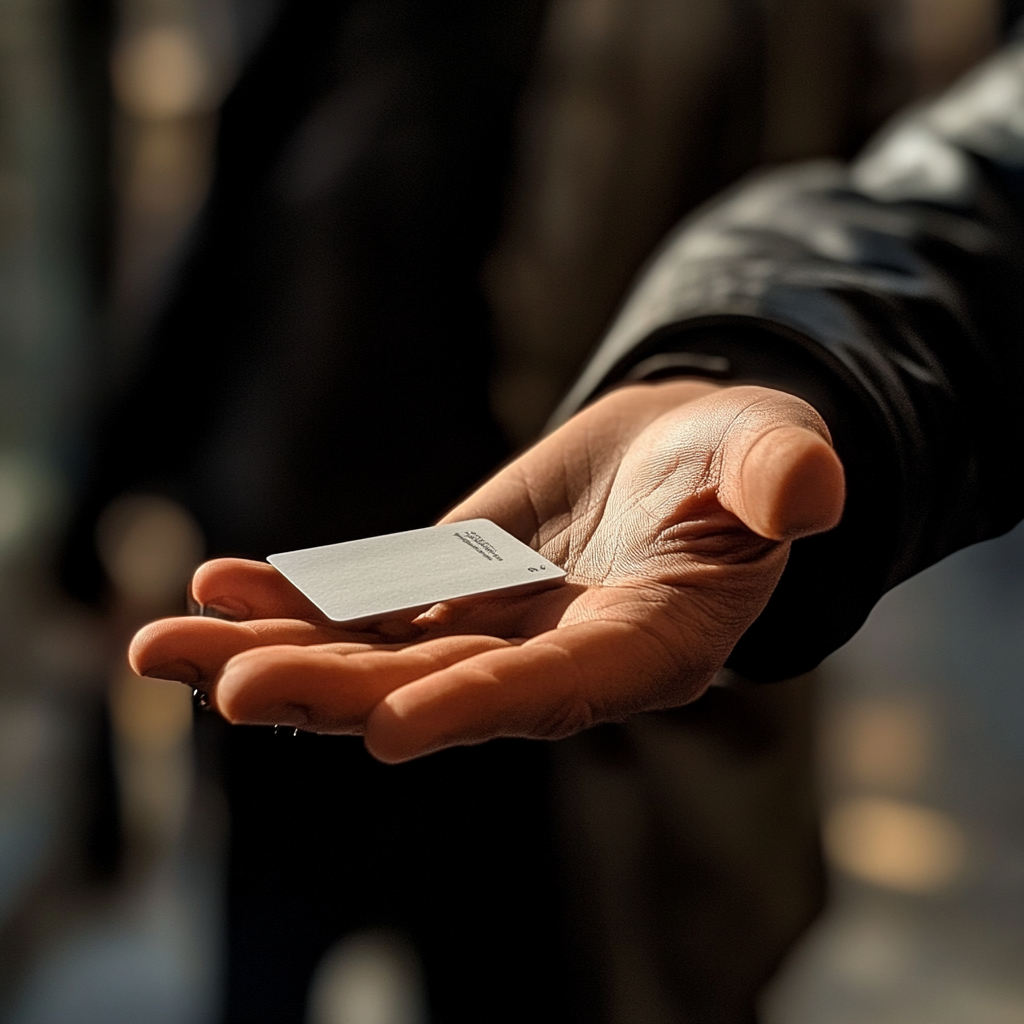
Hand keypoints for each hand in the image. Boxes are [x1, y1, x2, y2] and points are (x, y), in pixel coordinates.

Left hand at [129, 382, 843, 761]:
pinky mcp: (451, 588)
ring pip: (374, 658)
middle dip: (334, 694)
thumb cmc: (742, 466)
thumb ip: (782, 479)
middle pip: (436, 689)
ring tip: (160, 647)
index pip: (559, 689)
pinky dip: (292, 600)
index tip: (392, 728)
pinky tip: (216, 584)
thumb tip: (808, 487)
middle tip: (227, 689)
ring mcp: (491, 629)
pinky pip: (364, 605)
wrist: (687, 461)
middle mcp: (553, 661)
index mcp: (643, 649)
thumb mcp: (772, 461)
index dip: (482, 705)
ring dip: (273, 656)